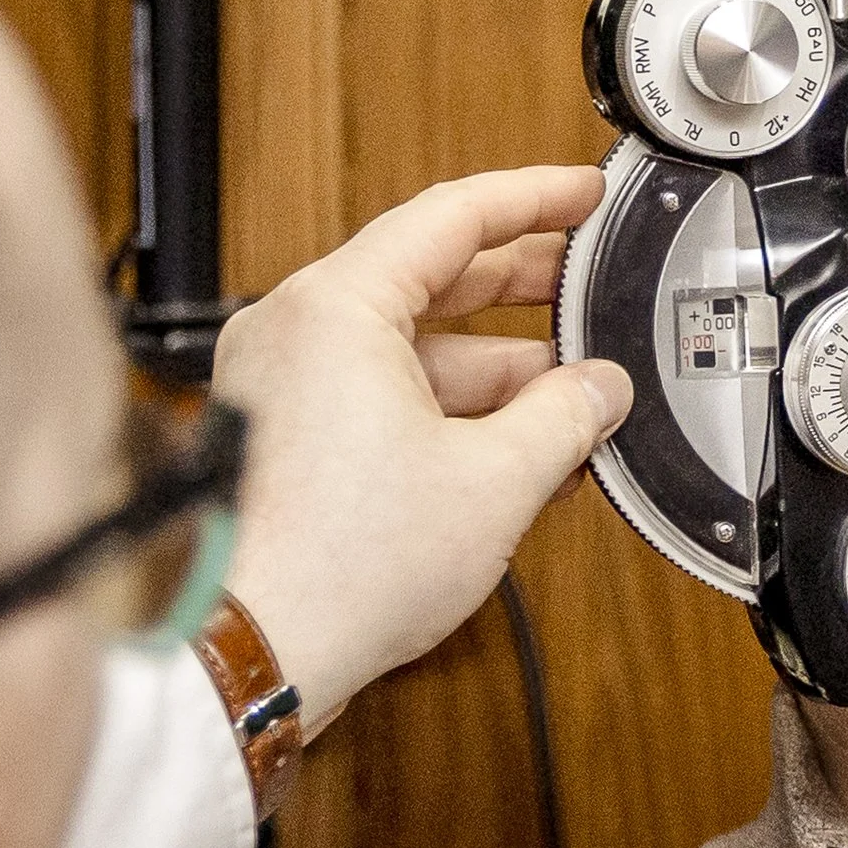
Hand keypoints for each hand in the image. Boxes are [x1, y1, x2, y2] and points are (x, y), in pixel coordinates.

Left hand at [213, 167, 630, 732]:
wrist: (247, 653)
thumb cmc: (337, 566)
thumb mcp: (493, 481)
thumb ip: (563, 418)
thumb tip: (600, 390)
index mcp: (335, 307)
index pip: (451, 216)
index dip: (532, 200)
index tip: (581, 195)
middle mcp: (294, 332)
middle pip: (425, 278)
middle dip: (519, 291)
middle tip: (584, 285)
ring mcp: (278, 386)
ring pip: (404, 350)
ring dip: (490, 374)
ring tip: (568, 403)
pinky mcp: (276, 440)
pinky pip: (373, 397)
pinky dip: (442, 413)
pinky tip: (507, 452)